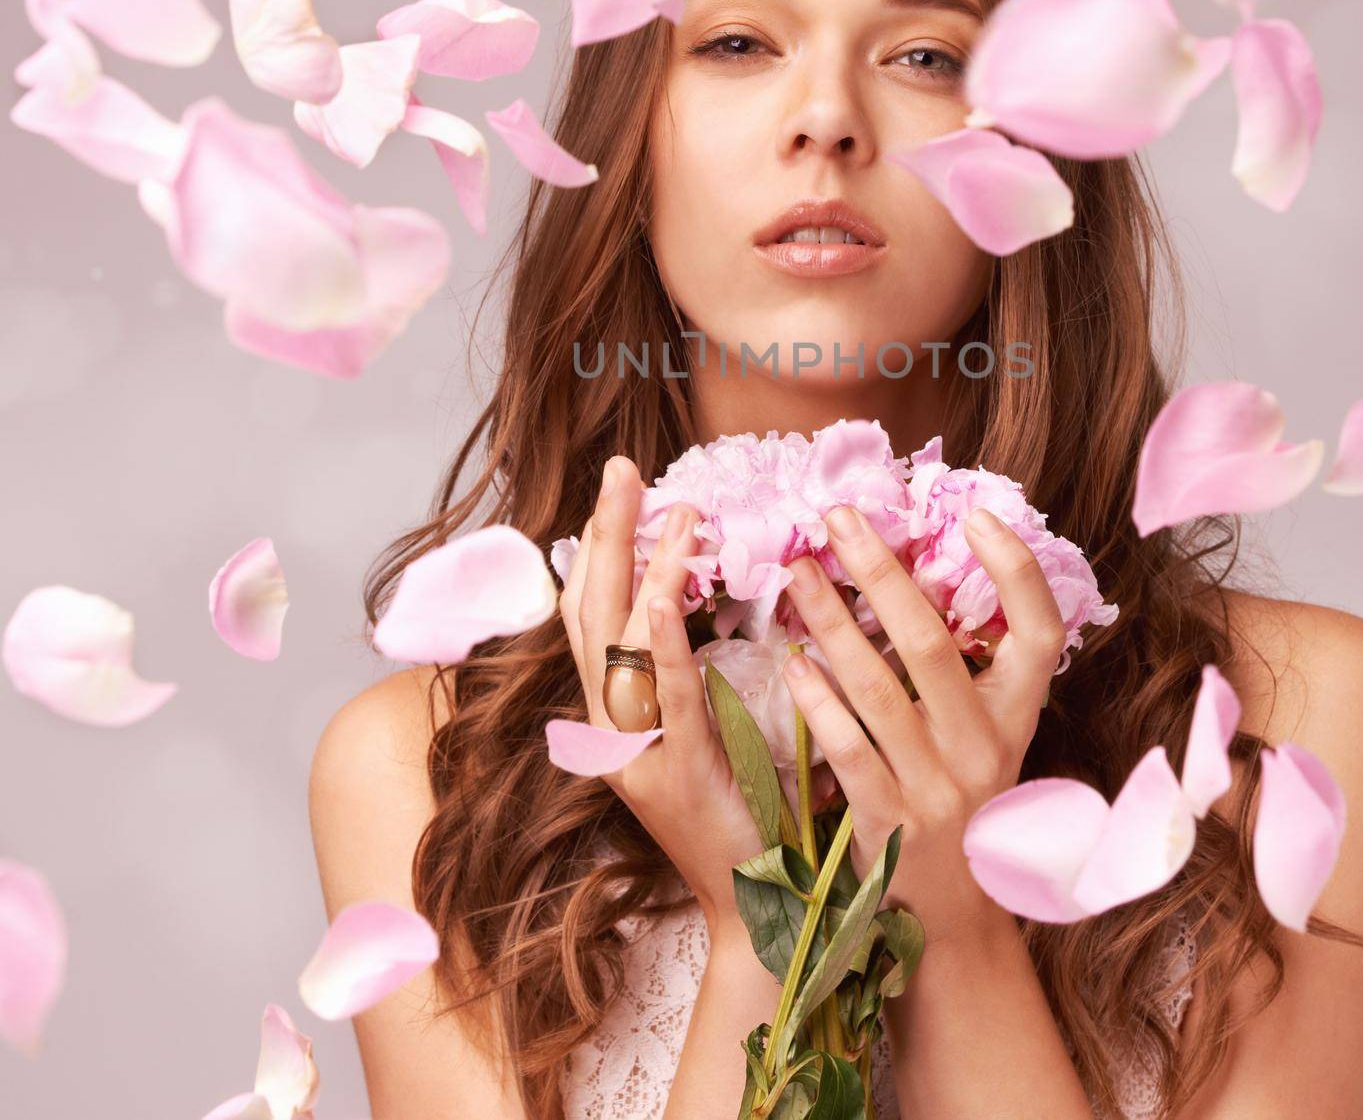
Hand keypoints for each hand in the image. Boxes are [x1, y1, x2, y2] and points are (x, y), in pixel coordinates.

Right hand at [556, 455, 764, 933]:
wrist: (757, 910)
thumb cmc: (749, 812)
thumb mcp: (713, 728)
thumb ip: (696, 669)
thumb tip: (705, 593)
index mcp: (619, 716)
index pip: (593, 615)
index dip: (600, 546)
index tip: (619, 485)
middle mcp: (611, 730)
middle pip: (590, 613)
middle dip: (606, 534)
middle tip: (623, 467)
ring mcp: (634, 754)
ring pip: (620, 644)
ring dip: (642, 568)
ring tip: (673, 508)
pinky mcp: (673, 773)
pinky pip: (661, 695)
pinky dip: (658, 640)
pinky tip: (661, 592)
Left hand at [779, 503, 1066, 940]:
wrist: (953, 913)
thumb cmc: (960, 797)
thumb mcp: (985, 732)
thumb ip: (966, 666)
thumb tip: (927, 565)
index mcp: (1017, 715)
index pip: (1040, 632)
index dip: (1016, 572)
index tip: (978, 516)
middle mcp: (986, 747)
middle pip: (935, 644)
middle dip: (883, 572)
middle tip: (838, 517)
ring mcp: (938, 788)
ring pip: (880, 690)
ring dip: (834, 623)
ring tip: (798, 573)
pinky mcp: (890, 823)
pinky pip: (849, 750)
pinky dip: (819, 702)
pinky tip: (793, 661)